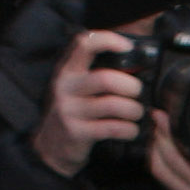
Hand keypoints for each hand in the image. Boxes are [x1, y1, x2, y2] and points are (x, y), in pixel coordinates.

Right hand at [34, 31, 144, 177]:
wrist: (51, 148)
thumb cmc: (73, 113)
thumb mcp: (75, 88)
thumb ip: (95, 74)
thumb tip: (135, 63)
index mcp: (67, 71)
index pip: (84, 44)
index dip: (108, 40)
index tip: (128, 47)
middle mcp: (66, 88)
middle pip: (106, 79)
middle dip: (131, 86)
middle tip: (138, 93)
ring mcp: (70, 111)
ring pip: (113, 105)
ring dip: (133, 110)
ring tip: (137, 114)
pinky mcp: (77, 132)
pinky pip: (112, 128)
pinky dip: (128, 129)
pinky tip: (131, 130)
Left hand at [149, 114, 189, 189]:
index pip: (188, 154)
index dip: (172, 134)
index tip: (166, 116)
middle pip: (170, 161)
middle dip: (160, 135)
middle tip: (158, 117)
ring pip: (160, 170)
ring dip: (154, 147)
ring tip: (156, 130)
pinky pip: (159, 178)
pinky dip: (154, 159)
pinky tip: (156, 147)